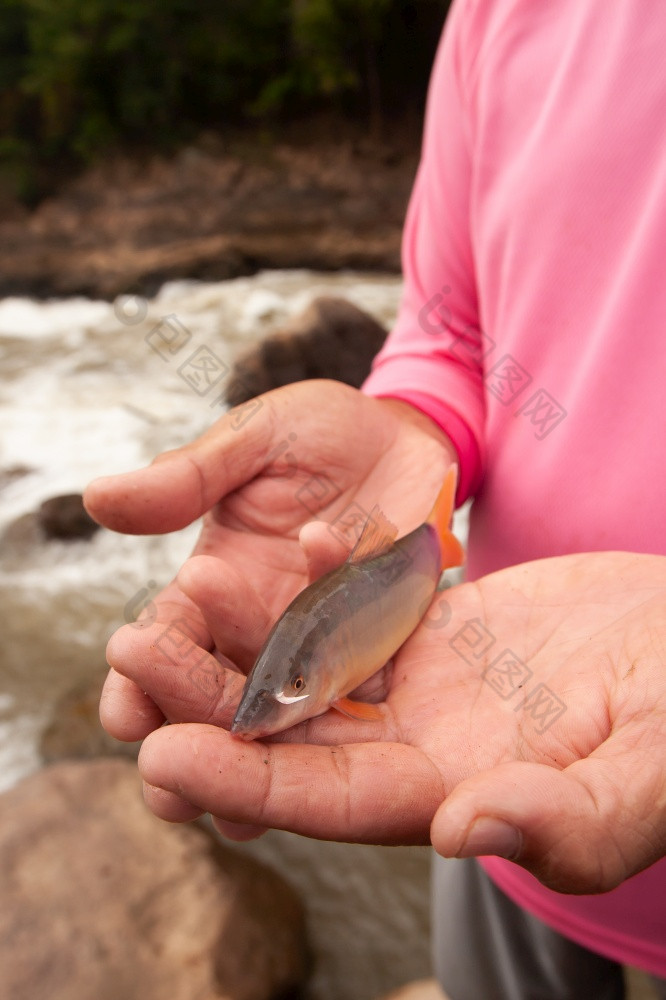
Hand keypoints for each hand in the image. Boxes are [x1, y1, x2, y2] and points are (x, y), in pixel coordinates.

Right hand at [83, 378, 454, 829]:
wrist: (404, 435)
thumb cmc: (318, 431)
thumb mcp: (254, 439)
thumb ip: (190, 476)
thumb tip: (96, 499)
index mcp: (214, 583)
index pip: (165, 638)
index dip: (139, 675)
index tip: (122, 708)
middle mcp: (259, 627)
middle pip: (213, 695)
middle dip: (188, 740)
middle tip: (166, 788)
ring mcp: (320, 644)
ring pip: (278, 718)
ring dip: (255, 766)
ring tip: (238, 814)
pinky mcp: (378, 646)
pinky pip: (356, 694)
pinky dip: (337, 729)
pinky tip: (325, 771)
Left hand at [135, 550, 665, 894]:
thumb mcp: (649, 770)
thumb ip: (566, 818)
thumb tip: (460, 835)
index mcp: (455, 794)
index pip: (328, 798)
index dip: (246, 780)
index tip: (162, 754)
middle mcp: (426, 746)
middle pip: (297, 730)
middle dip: (207, 699)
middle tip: (126, 652)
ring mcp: (432, 685)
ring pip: (317, 664)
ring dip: (244, 636)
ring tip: (167, 595)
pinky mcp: (446, 629)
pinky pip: (367, 605)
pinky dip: (326, 580)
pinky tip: (286, 546)